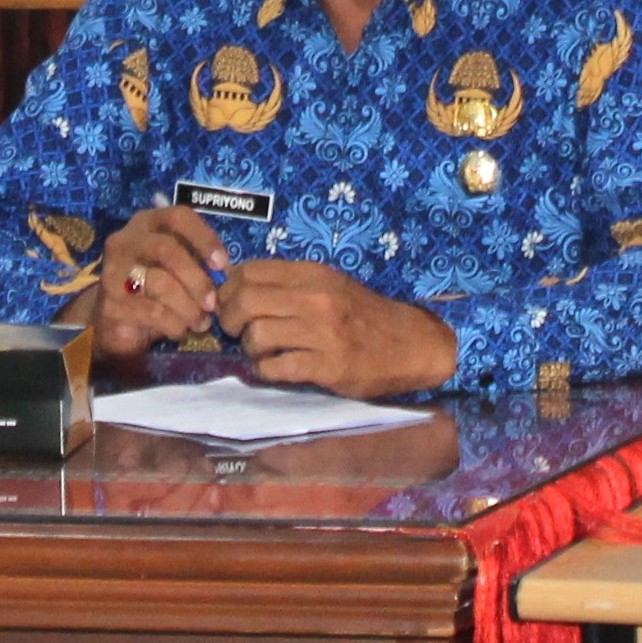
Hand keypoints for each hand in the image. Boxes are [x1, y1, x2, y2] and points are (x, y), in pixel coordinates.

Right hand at [89, 207, 230, 362]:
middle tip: (212, 303)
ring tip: (201, 323)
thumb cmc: (154, 289)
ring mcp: (113, 271)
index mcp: (145, 224)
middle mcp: (124, 241)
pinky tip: (180, 330)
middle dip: (196, 278)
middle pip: (167, 249)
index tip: (223, 265)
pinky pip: (151, 311)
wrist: (116, 324)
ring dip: (188, 307)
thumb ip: (197, 262)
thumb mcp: (176, 268)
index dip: (204, 238)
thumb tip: (227, 274)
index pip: (178, 217)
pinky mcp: (111, 303)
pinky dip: (173, 323)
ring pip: (159, 282)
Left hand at [215, 259, 459, 399]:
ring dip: (250, 348)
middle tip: (234, 332)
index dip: (228, 290)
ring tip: (261, 353)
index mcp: (313, 275)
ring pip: (257, 335)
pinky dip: (267, 371)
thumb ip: (290, 285)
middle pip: (246, 301)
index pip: (249, 272)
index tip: (228, 305)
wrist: (413, 344)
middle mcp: (317, 298)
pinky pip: (278, 367)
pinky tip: (274, 370)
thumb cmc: (365, 316)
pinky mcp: (330, 365)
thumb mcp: (330, 286)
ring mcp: (324, 332)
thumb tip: (238, 290)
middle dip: (229, 319)